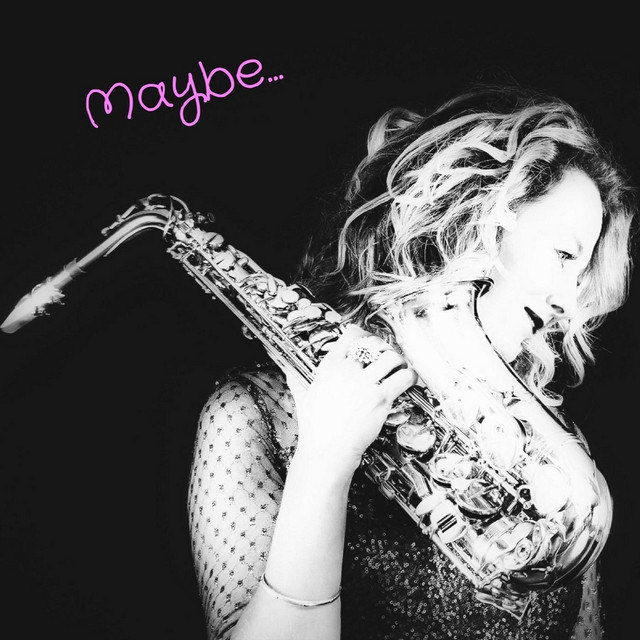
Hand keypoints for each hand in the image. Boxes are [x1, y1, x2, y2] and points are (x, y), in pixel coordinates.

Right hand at [287, 324, 417, 478]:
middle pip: (375, 344)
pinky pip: (404, 376)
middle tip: (388, 360)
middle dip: (385, 350)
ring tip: (398, 371)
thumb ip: (296, 380)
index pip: (351, 335)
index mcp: (329, 367)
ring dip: (399, 362)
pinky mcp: (380, 399)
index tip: (371, 343)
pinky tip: (407, 381)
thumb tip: (286, 370)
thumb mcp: (302, 397)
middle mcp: (346, 371)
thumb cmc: (315, 428)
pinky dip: (411, 376)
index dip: (365, 335)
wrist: (326, 452)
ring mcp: (364, 384)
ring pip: (392, 357)